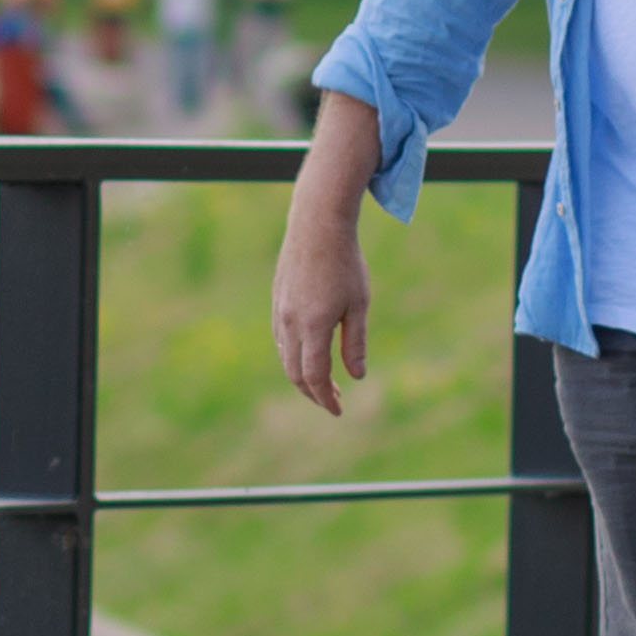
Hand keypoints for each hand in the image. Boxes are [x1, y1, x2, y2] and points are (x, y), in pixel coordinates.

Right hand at [274, 196, 374, 416]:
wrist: (317, 225)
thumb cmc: (345, 263)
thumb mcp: (358, 305)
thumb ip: (354, 343)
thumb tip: (357, 376)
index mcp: (313, 326)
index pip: (314, 377)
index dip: (325, 398)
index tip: (338, 411)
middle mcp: (290, 322)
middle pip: (295, 373)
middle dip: (313, 392)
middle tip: (334, 400)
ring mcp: (280, 311)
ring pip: (285, 356)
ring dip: (302, 375)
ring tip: (325, 380)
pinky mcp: (277, 300)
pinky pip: (280, 338)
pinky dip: (293, 355)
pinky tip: (310, 352)